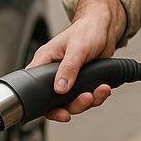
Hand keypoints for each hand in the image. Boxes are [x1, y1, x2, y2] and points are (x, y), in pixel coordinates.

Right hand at [28, 0, 126, 121]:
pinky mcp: (82, 81)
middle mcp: (54, 72)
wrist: (105, 27)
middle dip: (72, 106)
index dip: (43, 105)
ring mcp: (69, 79)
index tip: (59, 112)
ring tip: (99, 92)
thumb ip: (68, 69)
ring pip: (72, 102)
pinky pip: (86, 97)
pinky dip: (97, 96)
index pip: (34, 87)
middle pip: (55, 102)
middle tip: (85, 100)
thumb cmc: (87, 30)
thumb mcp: (76, 49)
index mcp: (45, 61)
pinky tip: (103, 89)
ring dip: (87, 101)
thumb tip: (60, 88)